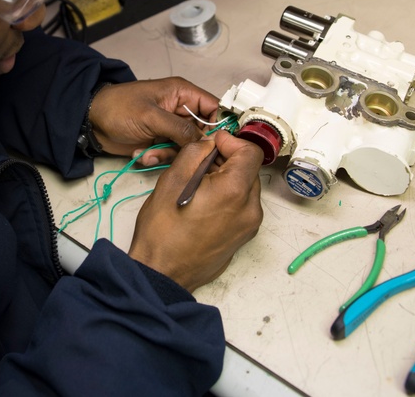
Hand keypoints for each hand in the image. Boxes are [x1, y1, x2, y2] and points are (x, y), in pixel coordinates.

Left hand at [88, 78, 218, 164]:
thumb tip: (206, 142)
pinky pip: (172, 155)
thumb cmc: (119, 108)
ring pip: (187, 148)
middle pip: (203, 133)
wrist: (91, 122)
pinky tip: (142, 154)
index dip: (218, 126)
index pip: (214, 108)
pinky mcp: (161, 142)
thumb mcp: (151, 116)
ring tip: (149, 152)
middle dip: (190, 147)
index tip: (215, 145)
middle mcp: (181, 110)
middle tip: (178, 155)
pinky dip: (158, 158)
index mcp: (183, 94)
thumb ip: (180, 129)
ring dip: (169, 155)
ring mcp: (171, 128)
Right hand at [128, 130, 263, 291]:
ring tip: (198, 185)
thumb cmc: (164, 233)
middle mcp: (249, 209)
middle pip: (248, 170)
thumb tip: (209, 144)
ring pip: (244, 188)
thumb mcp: (174, 178)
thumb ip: (196, 152)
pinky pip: (241, 207)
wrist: (163, 272)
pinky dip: (227, 198)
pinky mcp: (242, 237)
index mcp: (235, 191)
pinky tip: (203, 203)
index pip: (251, 152)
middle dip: (227, 161)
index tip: (214, 143)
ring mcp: (248, 226)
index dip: (231, 141)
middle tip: (201, 163)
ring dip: (226, 180)